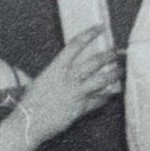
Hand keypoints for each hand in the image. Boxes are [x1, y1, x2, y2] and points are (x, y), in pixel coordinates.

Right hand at [19, 27, 120, 148]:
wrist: (28, 122)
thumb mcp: (42, 80)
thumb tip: (65, 69)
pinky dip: (105, 97)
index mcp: (56, 67)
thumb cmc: (30, 102)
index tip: (100, 28)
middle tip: (117, 52)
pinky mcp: (80, 108)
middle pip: (95, 62)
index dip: (90, 34)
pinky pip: (98, 101)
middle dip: (109, 55)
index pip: (76, 45)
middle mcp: (69, 78)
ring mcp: (77, 93)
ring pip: (102, 80)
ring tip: (121, 71)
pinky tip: (110, 95)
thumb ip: (56, 73)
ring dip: (113, 75)